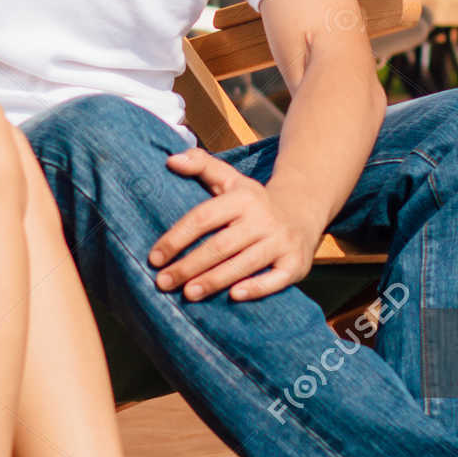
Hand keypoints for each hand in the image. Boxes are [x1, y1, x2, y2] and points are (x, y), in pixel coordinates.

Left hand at [148, 150, 323, 302]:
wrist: (302, 212)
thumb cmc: (253, 201)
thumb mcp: (230, 178)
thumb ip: (201, 164)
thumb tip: (171, 160)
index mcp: (242, 198)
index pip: (203, 218)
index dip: (177, 238)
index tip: (155, 257)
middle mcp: (262, 219)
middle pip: (220, 246)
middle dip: (189, 266)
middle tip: (163, 282)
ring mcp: (280, 242)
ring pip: (244, 264)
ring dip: (214, 281)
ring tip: (188, 294)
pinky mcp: (295, 264)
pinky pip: (275, 279)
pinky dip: (256, 288)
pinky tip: (233, 296)